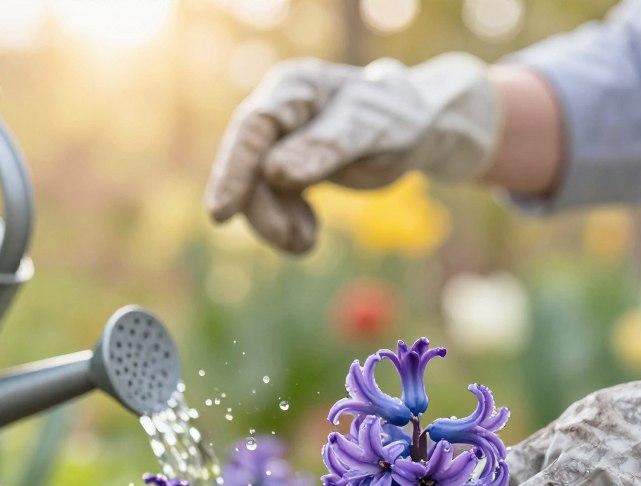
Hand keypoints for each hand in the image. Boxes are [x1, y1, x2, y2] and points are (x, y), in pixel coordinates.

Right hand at [203, 54, 499, 253]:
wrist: (418, 129)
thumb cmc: (400, 118)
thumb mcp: (375, 129)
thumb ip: (328, 146)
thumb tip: (275, 172)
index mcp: (297, 88)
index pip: (253, 128)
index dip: (233, 170)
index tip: (222, 214)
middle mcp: (279, 112)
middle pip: (248, 164)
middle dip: (262, 209)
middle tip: (294, 241)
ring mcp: (279, 141)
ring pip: (255, 190)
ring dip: (275, 223)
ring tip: (307, 243)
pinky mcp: (284, 168)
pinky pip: (270, 202)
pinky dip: (286, 226)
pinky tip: (310, 235)